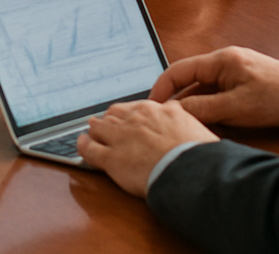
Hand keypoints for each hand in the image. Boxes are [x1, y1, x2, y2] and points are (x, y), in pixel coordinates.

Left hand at [77, 99, 216, 197]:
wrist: (190, 171)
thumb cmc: (196, 153)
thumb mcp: (192, 124)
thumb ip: (179, 115)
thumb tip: (177, 110)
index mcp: (153, 110)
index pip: (132, 107)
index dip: (127, 115)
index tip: (127, 121)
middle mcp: (133, 119)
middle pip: (113, 114)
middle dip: (110, 120)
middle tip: (109, 127)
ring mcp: (120, 138)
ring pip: (98, 127)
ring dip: (95, 130)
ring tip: (93, 133)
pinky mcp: (111, 159)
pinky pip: (89, 149)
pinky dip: (83, 146)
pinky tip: (82, 144)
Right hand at [148, 46, 278, 126]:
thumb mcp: (237, 108)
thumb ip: (203, 108)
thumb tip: (175, 111)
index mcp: (221, 60)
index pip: (179, 70)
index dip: (161, 89)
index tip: (151, 108)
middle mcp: (224, 61)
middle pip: (189, 79)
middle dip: (176, 100)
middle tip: (164, 120)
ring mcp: (234, 70)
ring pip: (203, 88)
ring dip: (194, 106)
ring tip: (185, 126)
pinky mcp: (243, 81)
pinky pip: (217, 93)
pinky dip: (210, 107)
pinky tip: (209, 124)